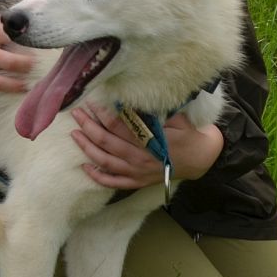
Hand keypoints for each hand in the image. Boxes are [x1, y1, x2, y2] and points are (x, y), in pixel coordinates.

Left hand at [70, 107, 222, 189]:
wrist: (201, 159)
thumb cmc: (189, 135)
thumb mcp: (179, 118)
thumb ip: (159, 109)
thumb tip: (141, 94)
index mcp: (150, 141)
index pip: (120, 127)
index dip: (104, 115)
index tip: (93, 103)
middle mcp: (140, 159)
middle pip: (107, 143)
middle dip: (89, 127)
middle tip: (77, 114)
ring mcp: (138, 173)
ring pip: (106, 162)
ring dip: (88, 148)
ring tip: (75, 134)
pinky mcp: (138, 182)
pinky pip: (113, 183)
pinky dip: (98, 176)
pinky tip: (85, 166)